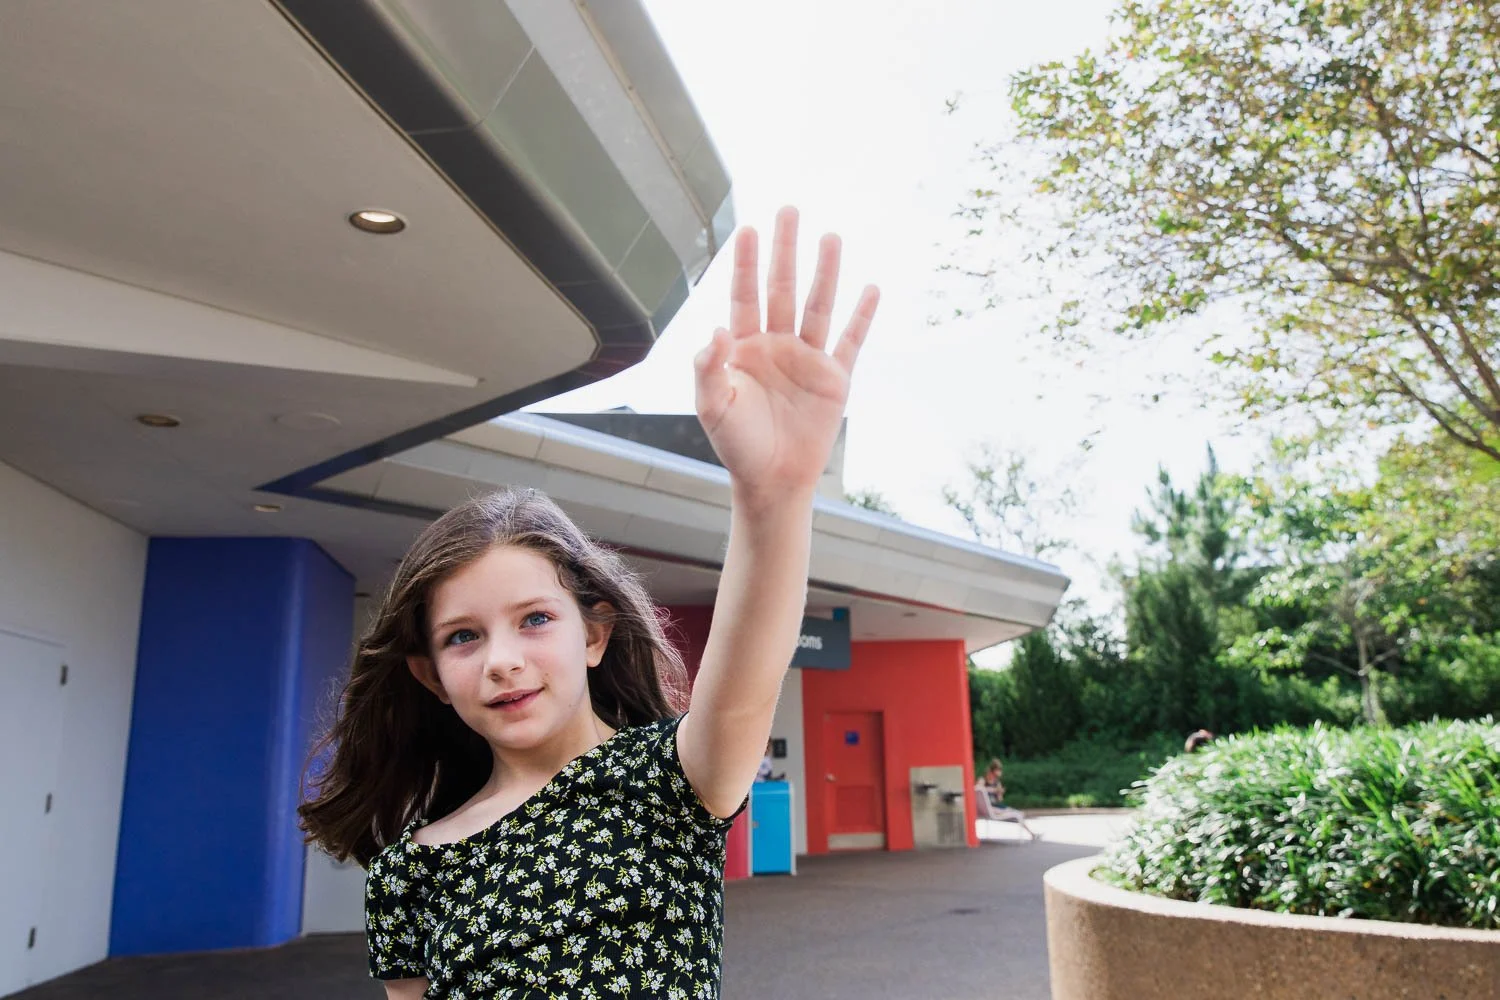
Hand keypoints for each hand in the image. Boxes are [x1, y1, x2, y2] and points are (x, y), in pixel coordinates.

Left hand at [694, 207, 879, 510]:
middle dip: (785, 251)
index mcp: (744, 348)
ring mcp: (808, 359)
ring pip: (818, 306)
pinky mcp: (834, 378)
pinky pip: (851, 341)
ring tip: (831, 237)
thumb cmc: (737, 445)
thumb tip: (715, 330)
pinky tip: (870, 288)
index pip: (745, 295)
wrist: (771, 480)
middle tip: (789, 210)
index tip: (749, 229)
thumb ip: (707, 368)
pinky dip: (862, 316)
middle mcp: (777, 345)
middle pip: (782, 288)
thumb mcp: (712, 407)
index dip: (746, 263)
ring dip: (825, 272)